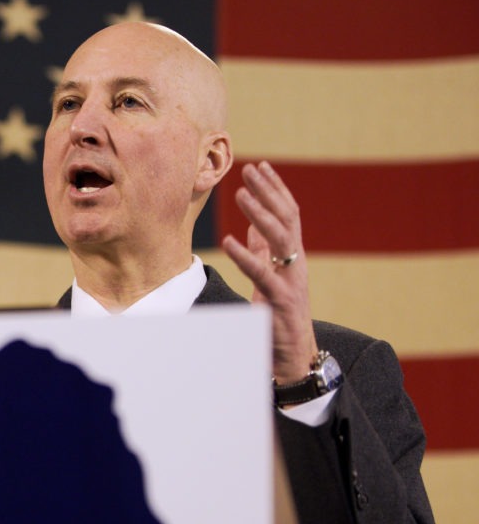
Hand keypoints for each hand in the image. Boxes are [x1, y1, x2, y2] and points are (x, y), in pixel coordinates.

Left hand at [221, 162, 317, 384]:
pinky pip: (262, 274)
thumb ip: (262, 253)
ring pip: (279, 238)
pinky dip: (245, 255)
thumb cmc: (280, 318)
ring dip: (259, 213)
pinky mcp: (280, 300)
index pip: (288, 214)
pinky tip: (228, 240)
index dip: (275, 189)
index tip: (260, 167)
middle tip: (250, 169)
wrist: (294, 356)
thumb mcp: (269, 279)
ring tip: (240, 193)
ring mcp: (290, 280)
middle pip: (287, 218)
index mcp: (292, 257)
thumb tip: (252, 227)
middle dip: (269, 191)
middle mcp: (296, 263)